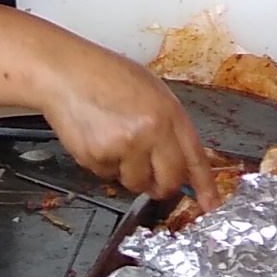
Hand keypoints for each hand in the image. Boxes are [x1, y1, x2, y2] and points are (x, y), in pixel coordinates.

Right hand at [38, 38, 214, 202]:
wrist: (66, 72)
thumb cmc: (106, 75)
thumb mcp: (151, 90)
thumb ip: (169, 124)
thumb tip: (181, 158)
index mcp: (168, 112)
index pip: (194, 157)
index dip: (204, 185)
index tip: (210, 204)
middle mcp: (150, 131)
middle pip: (168, 182)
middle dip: (162, 185)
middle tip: (150, 172)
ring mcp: (124, 147)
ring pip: (136, 184)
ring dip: (129, 172)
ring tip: (115, 140)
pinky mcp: (98, 159)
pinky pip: (109, 178)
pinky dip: (104, 165)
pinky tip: (97, 138)